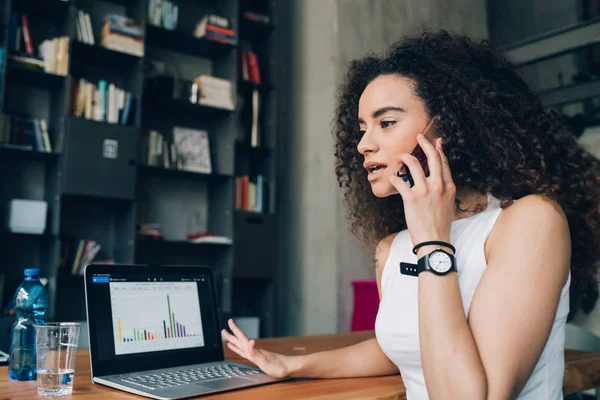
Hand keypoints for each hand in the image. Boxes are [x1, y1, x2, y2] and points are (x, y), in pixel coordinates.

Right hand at [222, 319, 294, 378]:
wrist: (289, 367)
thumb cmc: (279, 367)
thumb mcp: (265, 361)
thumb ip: (256, 352)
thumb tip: (250, 342)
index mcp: (253, 351)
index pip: (242, 338)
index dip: (235, 330)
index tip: (229, 322)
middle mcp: (254, 351)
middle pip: (241, 341)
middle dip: (232, 335)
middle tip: (223, 330)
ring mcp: (256, 354)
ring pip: (243, 346)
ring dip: (235, 342)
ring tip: (228, 339)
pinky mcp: (259, 358)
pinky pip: (246, 352)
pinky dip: (241, 349)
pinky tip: (242, 348)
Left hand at [390, 135, 455, 253]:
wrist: (434, 241)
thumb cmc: (440, 226)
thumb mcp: (449, 205)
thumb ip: (444, 191)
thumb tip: (438, 182)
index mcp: (449, 187)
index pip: (444, 162)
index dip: (438, 150)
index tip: (435, 142)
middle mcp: (438, 185)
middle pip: (433, 157)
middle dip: (425, 143)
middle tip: (419, 137)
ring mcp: (425, 191)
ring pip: (414, 164)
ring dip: (405, 157)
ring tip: (400, 155)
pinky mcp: (411, 198)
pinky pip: (400, 181)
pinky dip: (394, 178)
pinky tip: (392, 178)